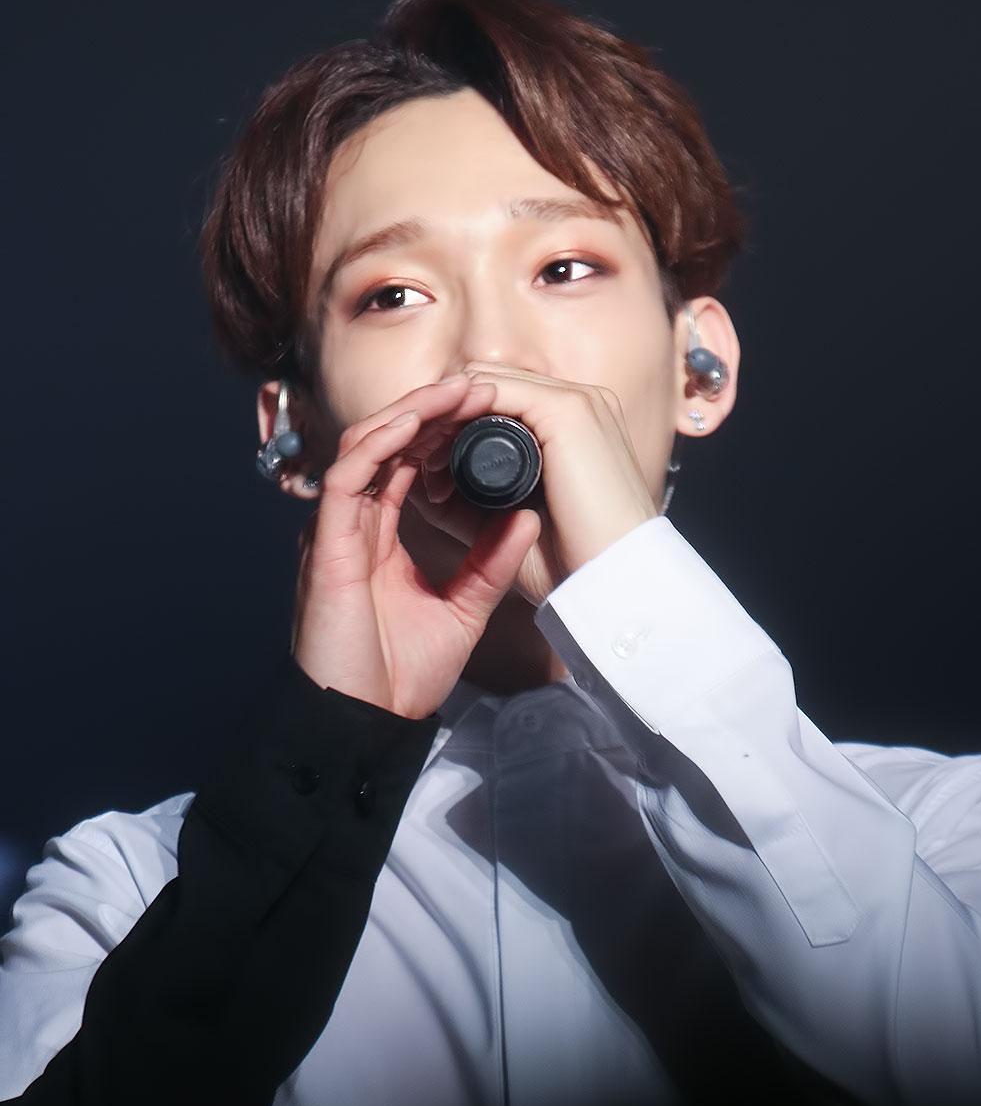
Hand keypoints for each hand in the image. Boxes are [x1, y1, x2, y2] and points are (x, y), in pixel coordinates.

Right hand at [291, 373, 542, 719]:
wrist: (367, 720)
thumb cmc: (403, 674)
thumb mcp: (466, 607)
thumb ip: (492, 561)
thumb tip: (529, 516)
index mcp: (385, 534)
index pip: (412, 463)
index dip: (446, 430)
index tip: (490, 410)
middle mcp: (358, 523)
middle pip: (389, 445)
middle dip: (432, 410)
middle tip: (479, 385)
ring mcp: (339, 530)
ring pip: (366, 447)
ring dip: (409, 414)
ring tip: (454, 392)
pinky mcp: (326, 544)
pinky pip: (345, 477)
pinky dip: (377, 444)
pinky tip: (411, 423)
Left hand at [406, 365, 659, 607]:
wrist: (617, 582)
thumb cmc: (573, 564)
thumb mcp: (514, 523)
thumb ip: (475, 499)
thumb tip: (425, 484)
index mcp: (577, 424)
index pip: (500, 399)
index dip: (453, 425)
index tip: (421, 466)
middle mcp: (580, 401)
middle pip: (488, 383)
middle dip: (442, 416)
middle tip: (406, 458)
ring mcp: (577, 400)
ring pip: (485, 382)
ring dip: (443, 413)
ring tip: (412, 457)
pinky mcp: (567, 411)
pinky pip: (492, 392)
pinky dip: (455, 414)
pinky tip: (430, 452)